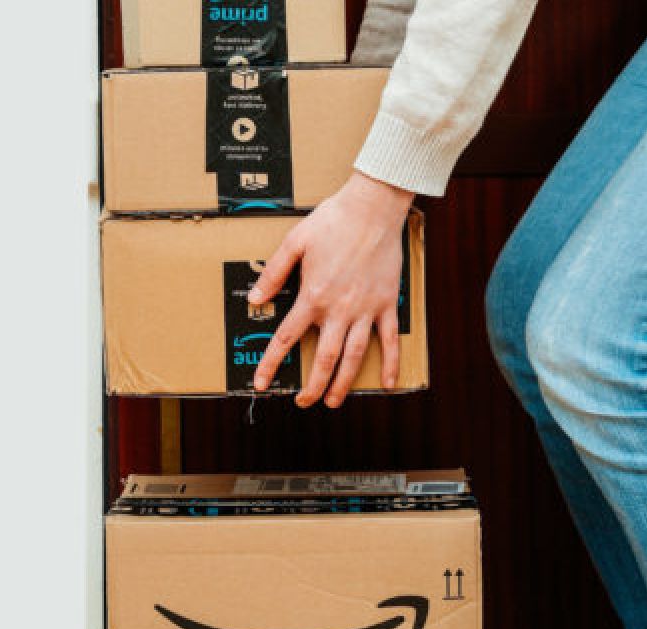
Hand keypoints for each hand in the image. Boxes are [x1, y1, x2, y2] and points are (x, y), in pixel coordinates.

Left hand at [249, 171, 413, 407]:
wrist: (373, 208)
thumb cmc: (333, 220)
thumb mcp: (294, 243)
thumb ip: (274, 274)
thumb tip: (256, 299)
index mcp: (313, 296)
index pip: (286, 338)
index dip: (271, 364)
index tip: (262, 383)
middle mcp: (339, 309)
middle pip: (325, 358)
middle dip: (313, 385)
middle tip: (304, 402)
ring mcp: (366, 309)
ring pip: (355, 356)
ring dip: (344, 383)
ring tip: (334, 401)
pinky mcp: (387, 303)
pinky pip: (390, 339)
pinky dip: (390, 362)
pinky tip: (388, 382)